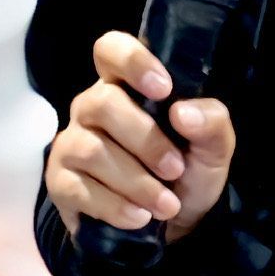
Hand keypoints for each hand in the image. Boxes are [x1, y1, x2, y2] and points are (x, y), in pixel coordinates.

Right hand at [45, 32, 235, 242]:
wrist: (171, 226)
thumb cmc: (188, 170)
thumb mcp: (214, 148)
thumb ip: (212, 123)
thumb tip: (184, 112)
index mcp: (128, 85)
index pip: (111, 49)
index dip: (132, 60)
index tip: (164, 89)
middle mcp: (92, 107)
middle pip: (102, 103)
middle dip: (145, 140)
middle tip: (175, 168)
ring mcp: (72, 143)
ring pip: (92, 150)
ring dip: (136, 181)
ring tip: (166, 204)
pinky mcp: (61, 182)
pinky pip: (79, 189)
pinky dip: (115, 206)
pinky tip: (140, 217)